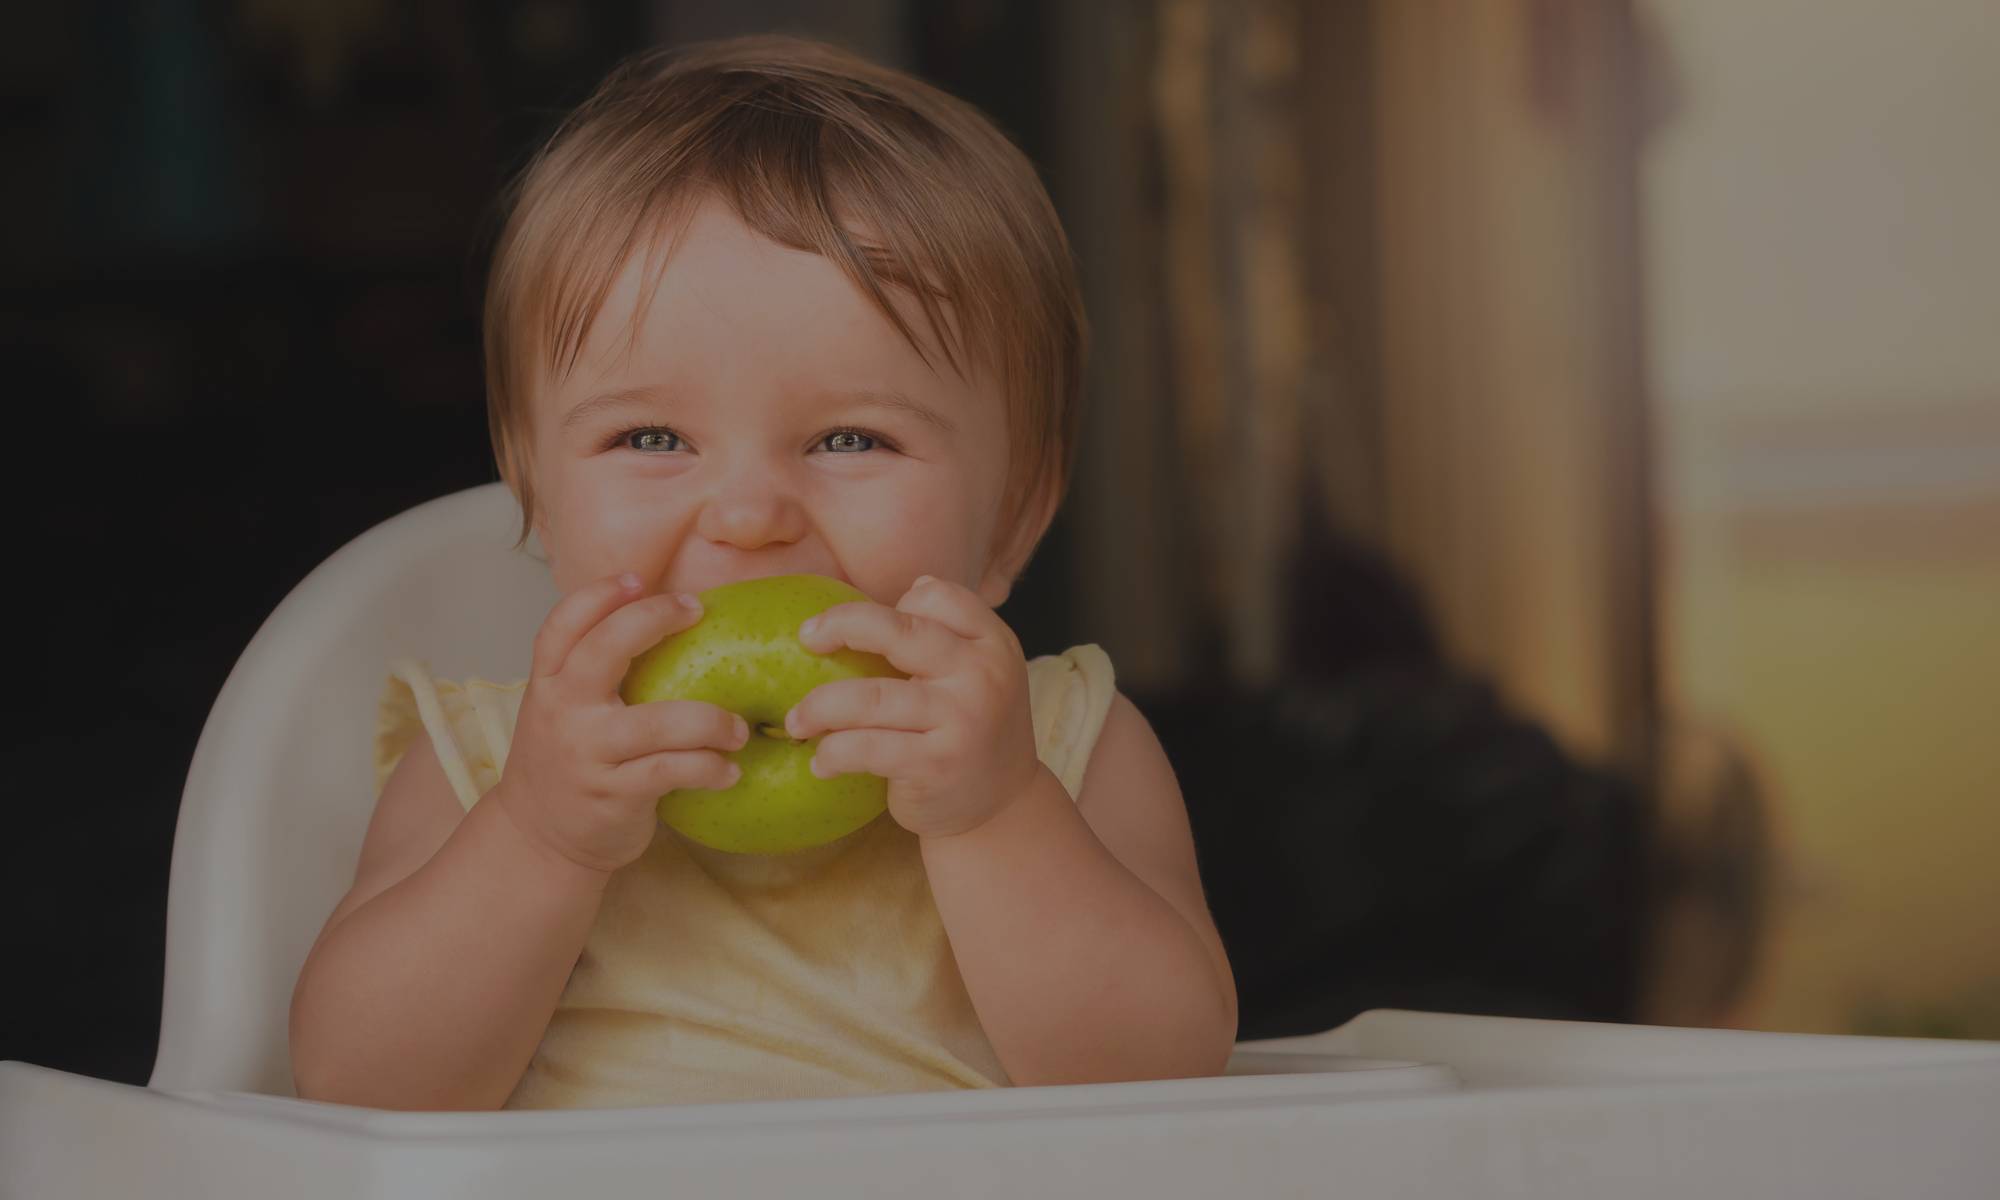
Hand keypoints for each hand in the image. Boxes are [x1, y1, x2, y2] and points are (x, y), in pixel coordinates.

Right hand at [496, 573, 748, 873]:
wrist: (538, 838)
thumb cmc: (569, 763)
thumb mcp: (564, 710)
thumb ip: (596, 673)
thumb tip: (668, 621)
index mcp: (549, 683)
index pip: (563, 624)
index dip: (599, 594)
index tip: (639, 579)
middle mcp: (562, 710)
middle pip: (605, 648)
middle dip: (656, 619)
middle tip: (696, 612)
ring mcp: (586, 752)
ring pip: (658, 721)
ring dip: (712, 721)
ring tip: (739, 730)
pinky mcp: (613, 793)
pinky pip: (672, 770)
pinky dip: (709, 768)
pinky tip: (728, 771)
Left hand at [783, 575, 1041, 838]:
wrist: (1003, 807)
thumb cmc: (974, 730)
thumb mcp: (979, 674)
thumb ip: (947, 635)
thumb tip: (906, 591)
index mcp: (992, 643)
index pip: (938, 596)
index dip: (896, 603)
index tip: (868, 629)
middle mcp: (981, 675)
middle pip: (897, 631)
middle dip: (840, 627)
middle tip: (806, 639)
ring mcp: (961, 720)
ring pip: (869, 697)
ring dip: (818, 708)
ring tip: (796, 722)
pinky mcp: (935, 764)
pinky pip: (867, 748)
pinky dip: (833, 753)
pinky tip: (821, 762)